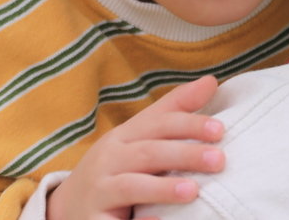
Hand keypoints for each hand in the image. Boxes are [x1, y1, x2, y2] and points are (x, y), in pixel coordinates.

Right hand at [47, 75, 224, 219]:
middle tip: (219, 160)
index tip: (220, 129)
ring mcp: (100, 191)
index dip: (188, 124)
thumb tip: (212, 81)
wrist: (68, 206)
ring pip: (130, 186)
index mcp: (123, 137)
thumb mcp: (139, 136)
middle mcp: (109, 160)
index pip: (157, 124)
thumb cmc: (116, 167)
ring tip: (193, 191)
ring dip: (162, 188)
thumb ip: (174, 110)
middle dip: (184, 154)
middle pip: (148, 153)